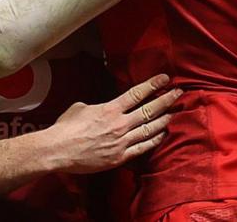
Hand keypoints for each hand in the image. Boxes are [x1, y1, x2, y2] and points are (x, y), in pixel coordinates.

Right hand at [43, 73, 179, 173]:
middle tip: (178, 93)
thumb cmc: (66, 127)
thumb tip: (100, 108)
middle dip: (166, 100)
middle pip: (149, 110)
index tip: (165, 79)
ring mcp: (121, 142)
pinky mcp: (119, 157)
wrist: (58, 150)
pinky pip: (142, 148)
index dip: (153, 85)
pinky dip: (154, 140)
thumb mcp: (80, 107)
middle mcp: (120, 124)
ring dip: (163, 120)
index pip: (137, 94)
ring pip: (149, 129)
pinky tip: (162, 134)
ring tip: (174, 113)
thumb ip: (97, 106)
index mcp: (110, 109)